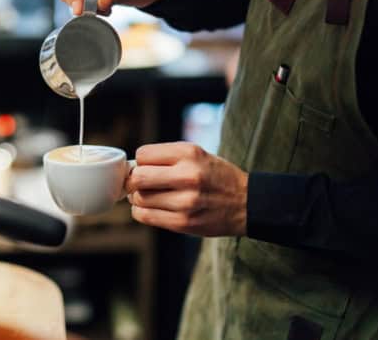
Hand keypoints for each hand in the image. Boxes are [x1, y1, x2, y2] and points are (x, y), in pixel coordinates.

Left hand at [126, 142, 248, 236]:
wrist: (247, 203)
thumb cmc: (216, 176)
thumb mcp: (197, 154)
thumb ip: (166, 157)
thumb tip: (130, 168)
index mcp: (189, 153)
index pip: (143, 155)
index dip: (140, 162)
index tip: (146, 167)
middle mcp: (188, 176)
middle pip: (137, 178)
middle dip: (134, 181)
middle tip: (141, 183)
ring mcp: (186, 201)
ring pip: (139, 199)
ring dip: (138, 198)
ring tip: (151, 196)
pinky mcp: (184, 223)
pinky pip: (146, 216)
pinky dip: (142, 212)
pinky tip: (153, 208)